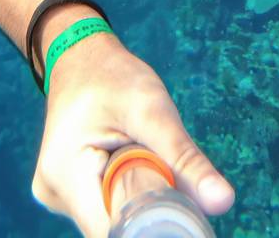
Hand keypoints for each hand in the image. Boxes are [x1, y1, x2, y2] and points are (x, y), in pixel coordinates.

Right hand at [32, 35, 233, 237]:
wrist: (81, 57)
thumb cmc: (113, 76)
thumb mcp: (152, 110)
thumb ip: (185, 158)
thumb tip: (224, 201)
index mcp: (66, 175)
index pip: (114, 231)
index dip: (154, 229)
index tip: (186, 214)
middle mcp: (55, 193)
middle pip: (115, 227)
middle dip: (151, 211)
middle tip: (175, 179)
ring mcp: (59, 195)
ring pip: (113, 218)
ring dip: (140, 200)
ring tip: (150, 159)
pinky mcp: (70, 193)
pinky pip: (107, 207)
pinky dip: (129, 193)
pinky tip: (137, 163)